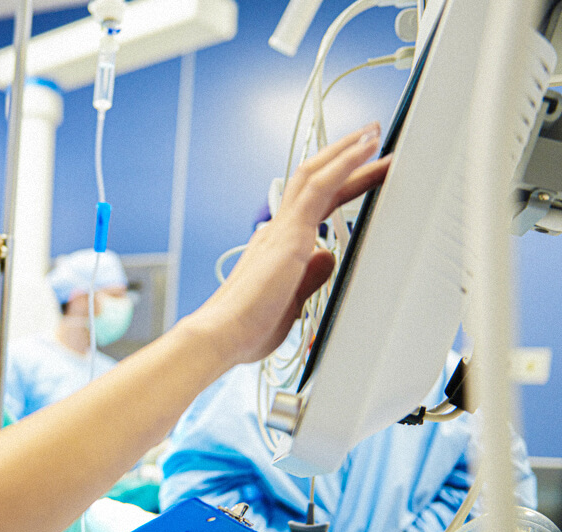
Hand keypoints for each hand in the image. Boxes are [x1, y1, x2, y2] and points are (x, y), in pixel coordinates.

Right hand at [189, 122, 390, 367]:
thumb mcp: (292, 302)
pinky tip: (366, 148)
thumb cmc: (247, 328)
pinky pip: (320, 187)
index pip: (314, 206)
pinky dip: (345, 163)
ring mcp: (282, 229)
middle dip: (345, 160)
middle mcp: (277, 231)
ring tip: (373, 133)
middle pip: (315, 182)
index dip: (340, 186)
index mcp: (277, 247)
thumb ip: (311, 277)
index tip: (361, 175)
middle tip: (372, 139)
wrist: (222, 333)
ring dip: (347, 152)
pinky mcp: (290, 234)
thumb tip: (328, 257)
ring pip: (316, 175)